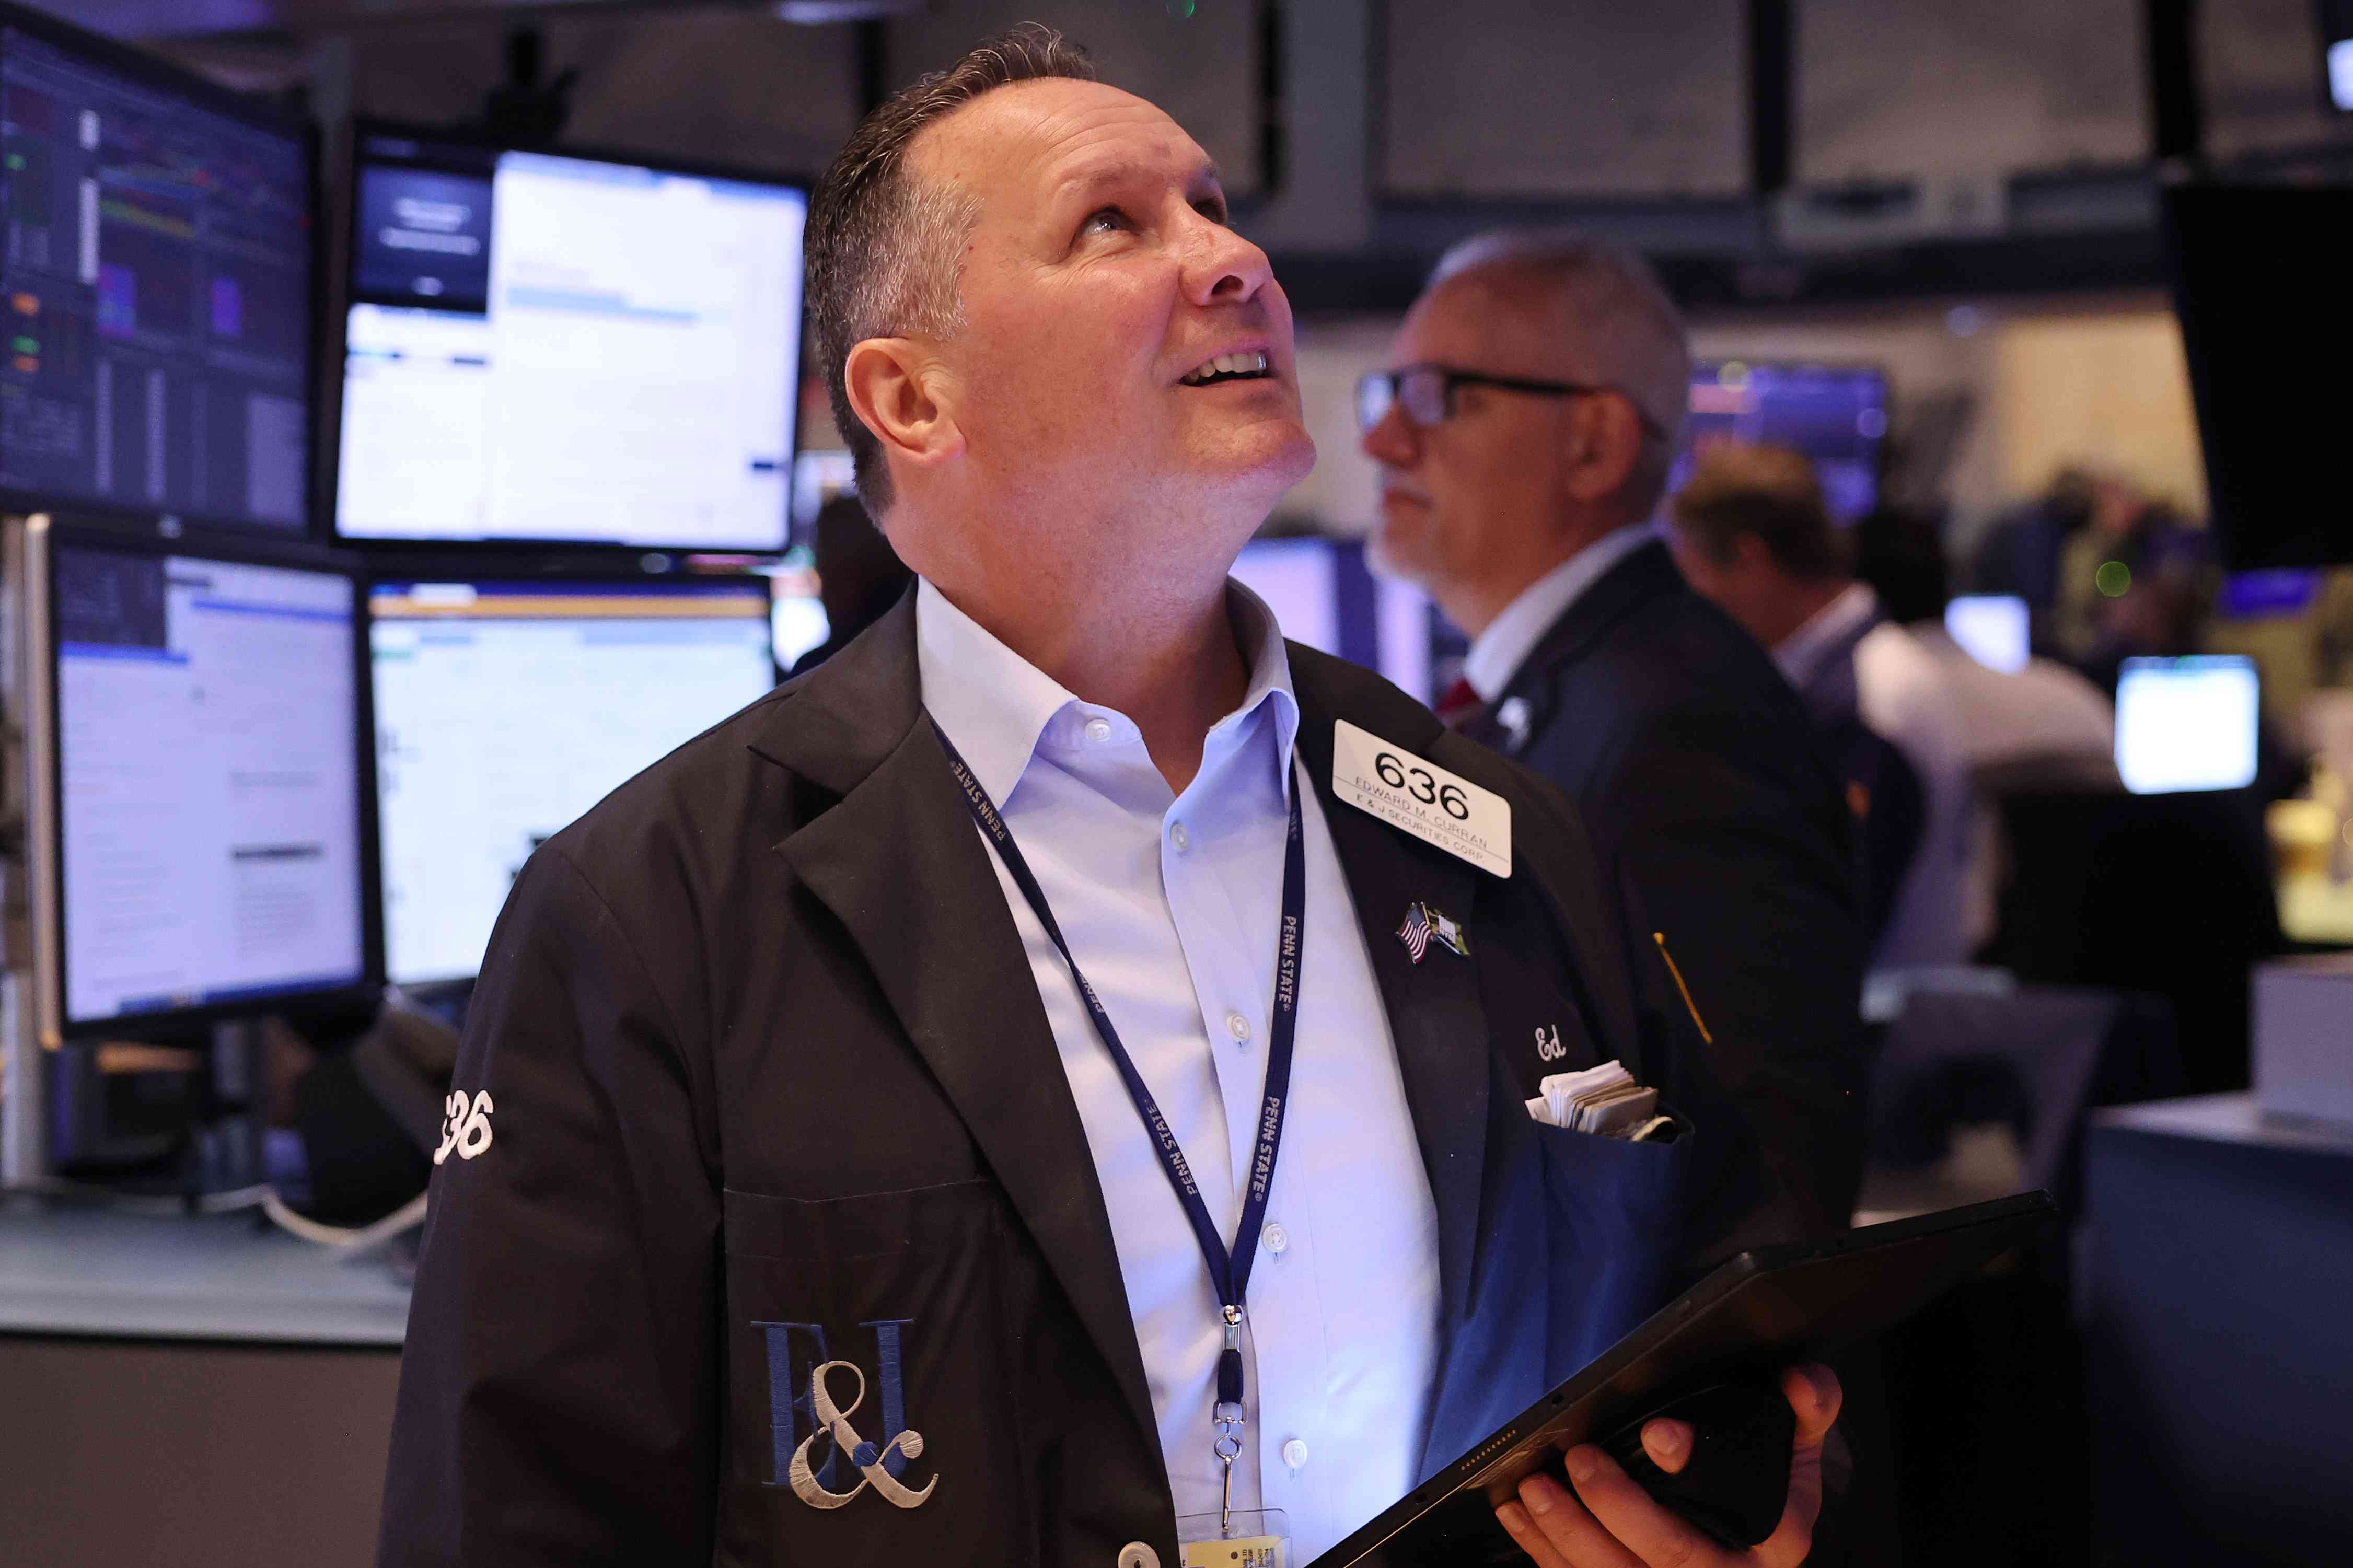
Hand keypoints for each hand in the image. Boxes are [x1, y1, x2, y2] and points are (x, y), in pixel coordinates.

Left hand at [1494, 1363, 1841, 1566]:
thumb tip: (1802, 1379)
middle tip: (1577, 1459)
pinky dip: (1545, 1554)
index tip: (1658, 1433)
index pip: (1741, 1508)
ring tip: (1533, 1489)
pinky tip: (1519, 1518)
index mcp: (1773, 1537)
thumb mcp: (1797, 1452)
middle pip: (1669, 1555)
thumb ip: (1807, 1410)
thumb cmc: (1767, 1493)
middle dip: (1615, 1508)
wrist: (1754, 1550)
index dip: (1695, 1467)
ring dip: (1567, 1536)